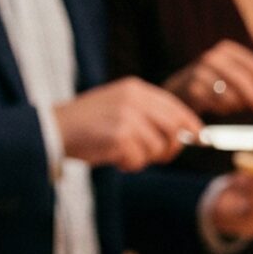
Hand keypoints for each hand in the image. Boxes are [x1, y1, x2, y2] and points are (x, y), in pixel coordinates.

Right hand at [54, 78, 197, 171]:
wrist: (50, 130)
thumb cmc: (87, 125)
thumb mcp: (120, 109)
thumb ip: (150, 116)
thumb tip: (189, 134)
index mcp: (135, 89)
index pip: (176, 107)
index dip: (192, 125)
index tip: (202, 139)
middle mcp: (134, 99)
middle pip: (175, 129)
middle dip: (170, 148)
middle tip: (156, 156)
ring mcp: (127, 116)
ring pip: (158, 147)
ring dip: (144, 158)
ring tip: (122, 152)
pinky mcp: (119, 135)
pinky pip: (139, 159)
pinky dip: (128, 164)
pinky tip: (112, 157)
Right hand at [165, 41, 252, 114]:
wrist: (178, 90)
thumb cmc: (214, 85)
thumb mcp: (233, 76)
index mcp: (228, 50)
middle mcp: (214, 57)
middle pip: (241, 78)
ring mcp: (200, 71)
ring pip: (228, 92)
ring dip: (238, 104)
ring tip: (238, 107)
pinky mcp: (191, 88)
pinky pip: (214, 102)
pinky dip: (222, 108)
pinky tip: (223, 109)